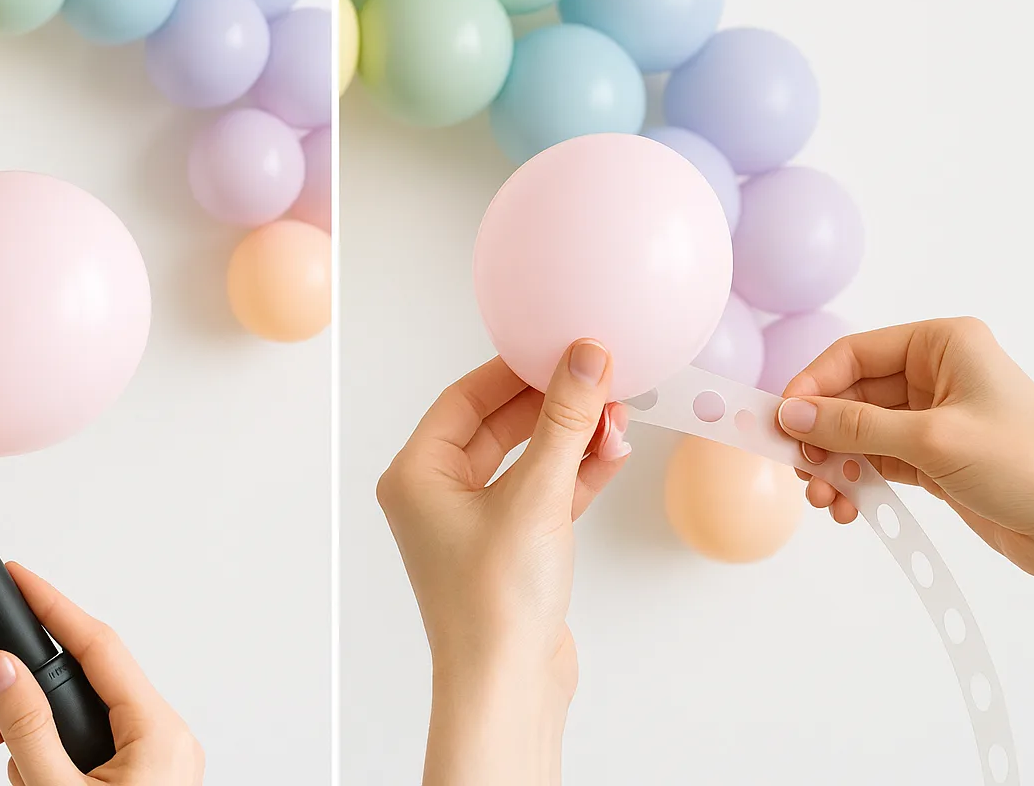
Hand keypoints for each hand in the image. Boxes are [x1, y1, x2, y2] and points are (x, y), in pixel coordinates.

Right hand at [0, 563, 202, 785]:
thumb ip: (28, 728)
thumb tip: (1, 667)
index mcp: (159, 733)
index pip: (98, 644)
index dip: (52, 605)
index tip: (17, 578)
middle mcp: (168, 740)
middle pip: (87, 683)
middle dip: (32, 697)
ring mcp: (160, 762)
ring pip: (88, 717)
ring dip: (41, 737)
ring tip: (20, 774)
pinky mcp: (146, 779)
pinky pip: (99, 744)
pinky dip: (60, 756)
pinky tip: (37, 777)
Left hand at [377, 341, 626, 785]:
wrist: (507, 687)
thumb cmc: (495, 602)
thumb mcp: (536, 495)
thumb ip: (565, 422)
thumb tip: (587, 358)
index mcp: (417, 475)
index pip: (466, 398)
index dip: (515, 370)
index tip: (560, 347)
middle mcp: (437, 496)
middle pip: (500, 426)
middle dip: (554, 406)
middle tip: (599, 377)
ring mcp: (474, 524)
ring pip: (528, 460)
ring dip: (573, 440)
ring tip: (617, 418)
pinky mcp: (510, 550)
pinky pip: (544, 495)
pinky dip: (577, 476)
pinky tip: (612, 454)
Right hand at [777, 317, 1033, 637]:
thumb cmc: (1031, 466)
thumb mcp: (932, 440)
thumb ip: (854, 427)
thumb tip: (792, 416)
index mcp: (943, 345)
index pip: (854, 354)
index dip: (812, 386)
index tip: (782, 421)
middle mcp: (936, 375)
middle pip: (850, 396)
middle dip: (820, 435)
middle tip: (799, 469)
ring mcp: (934, 418)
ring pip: (858, 433)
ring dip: (834, 465)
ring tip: (826, 498)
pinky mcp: (934, 458)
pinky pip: (875, 462)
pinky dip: (856, 481)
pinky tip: (848, 505)